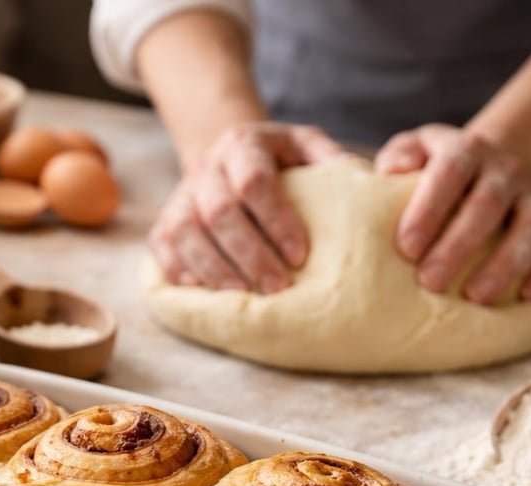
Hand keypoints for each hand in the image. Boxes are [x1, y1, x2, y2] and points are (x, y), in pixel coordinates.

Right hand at [149, 121, 342, 293]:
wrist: (229, 157)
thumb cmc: (281, 161)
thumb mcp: (307, 146)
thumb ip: (332, 160)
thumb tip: (367, 184)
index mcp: (243, 144)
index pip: (255, 181)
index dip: (276, 220)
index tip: (301, 255)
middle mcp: (207, 167)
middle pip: (219, 212)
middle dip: (249, 253)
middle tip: (278, 287)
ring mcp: (181, 195)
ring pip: (186, 232)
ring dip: (214, 268)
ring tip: (243, 296)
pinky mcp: (164, 221)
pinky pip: (163, 247)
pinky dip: (179, 271)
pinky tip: (204, 291)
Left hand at [375, 124, 530, 303]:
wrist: (497, 162)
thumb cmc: (437, 167)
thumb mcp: (416, 149)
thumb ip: (399, 156)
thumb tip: (390, 170)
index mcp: (465, 150)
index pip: (450, 171)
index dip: (430, 208)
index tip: (406, 247)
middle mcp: (504, 170)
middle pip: (487, 204)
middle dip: (460, 245)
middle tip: (430, 282)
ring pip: (530, 227)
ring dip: (505, 263)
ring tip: (477, 298)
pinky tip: (529, 296)